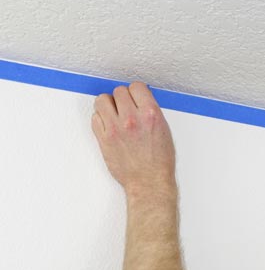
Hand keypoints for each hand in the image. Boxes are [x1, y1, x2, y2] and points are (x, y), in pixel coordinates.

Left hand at [92, 82, 176, 198]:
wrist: (149, 182)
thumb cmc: (159, 161)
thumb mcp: (164, 130)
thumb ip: (150, 112)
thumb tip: (139, 100)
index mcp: (151, 115)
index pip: (136, 87)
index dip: (136, 91)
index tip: (135, 96)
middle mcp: (132, 119)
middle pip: (118, 91)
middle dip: (122, 98)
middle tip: (125, 108)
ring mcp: (115, 128)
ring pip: (101, 100)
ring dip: (107, 105)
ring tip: (114, 114)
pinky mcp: (104, 139)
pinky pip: (94, 117)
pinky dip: (100, 119)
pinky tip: (109, 126)